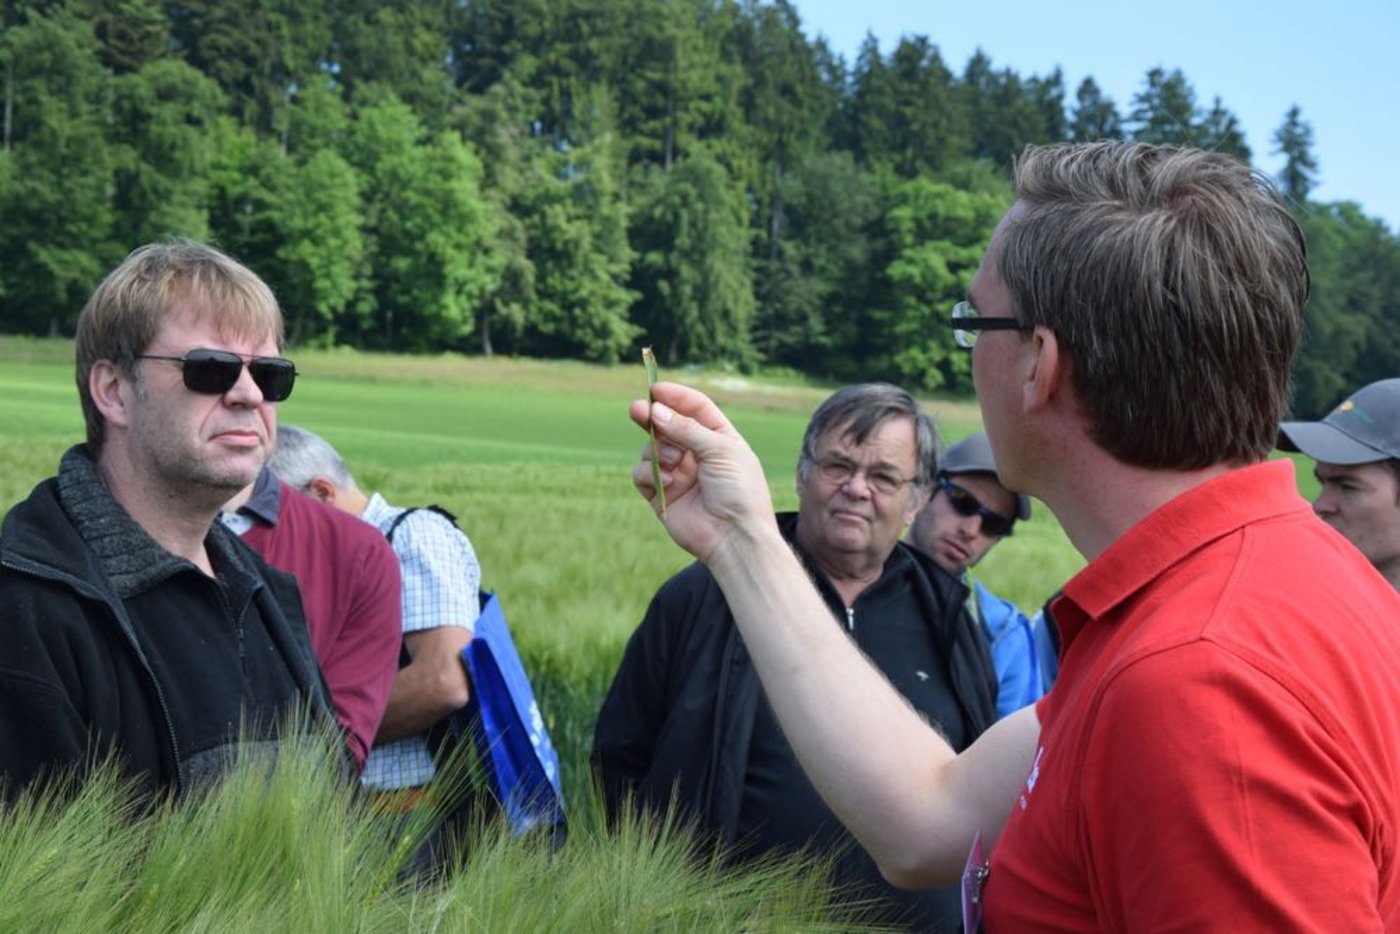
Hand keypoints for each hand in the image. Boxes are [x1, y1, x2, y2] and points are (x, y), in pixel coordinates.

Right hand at [630, 382, 777, 562]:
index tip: (655, 390)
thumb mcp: (720, 450)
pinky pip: (642, 475)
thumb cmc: (739, 491)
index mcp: (719, 439)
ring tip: (675, 463)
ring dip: (658, 451)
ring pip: (652, 449)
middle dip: (651, 416)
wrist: (735, 537)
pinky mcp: (661, 496)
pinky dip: (649, 474)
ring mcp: (678, 475)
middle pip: (667, 426)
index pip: (695, 408)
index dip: (675, 396)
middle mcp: (697, 454)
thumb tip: (655, 411)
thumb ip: (687, 429)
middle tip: (637, 410)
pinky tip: (667, 482)